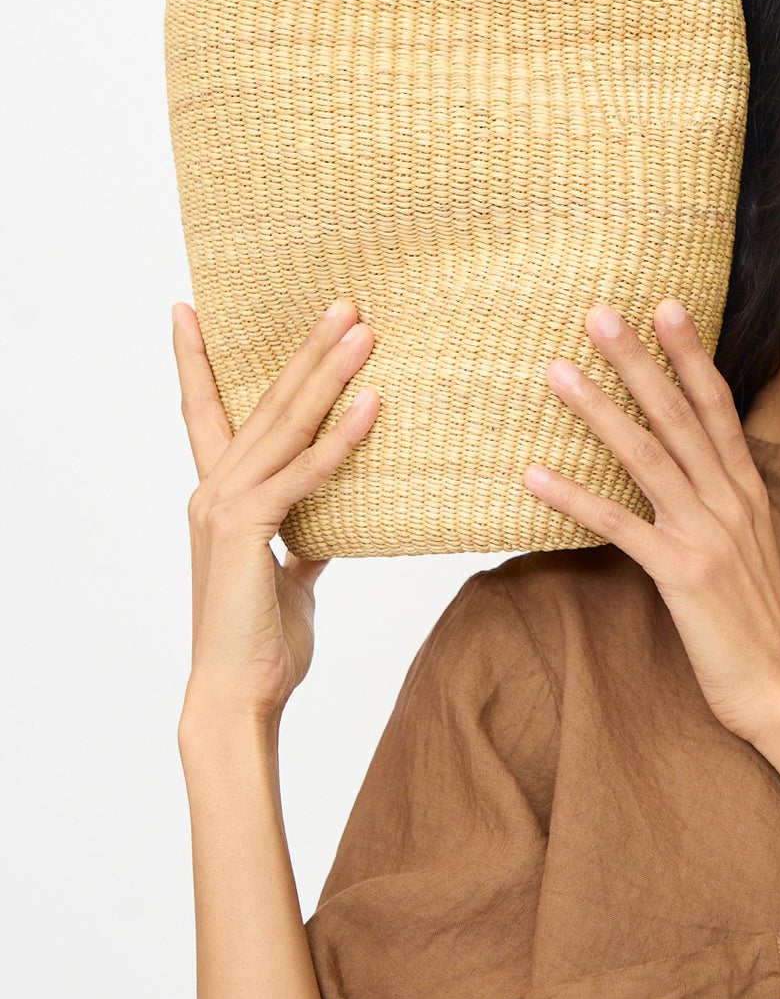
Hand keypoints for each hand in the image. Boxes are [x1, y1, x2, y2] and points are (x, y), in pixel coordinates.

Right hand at [173, 296, 380, 728]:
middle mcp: (212, 490)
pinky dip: (341, 439)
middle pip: (263, 403)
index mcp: (219, 497)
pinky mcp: (245, 529)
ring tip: (364, 330)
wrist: (238, 696)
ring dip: (328, 374)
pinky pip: (304, 474)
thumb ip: (305, 539)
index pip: (206, 412)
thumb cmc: (262, 643)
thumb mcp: (291, 578)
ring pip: (284, 425)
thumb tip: (328, 525)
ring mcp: (224, 506)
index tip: (187, 310)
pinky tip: (373, 405)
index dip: (198, 361)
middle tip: (344, 303)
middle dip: (305, 350)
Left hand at [523, 299, 779, 744]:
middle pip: (679, 416)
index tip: (664, 305)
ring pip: (648, 458)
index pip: (716, 406)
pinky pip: (621, 528)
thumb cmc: (756, 624)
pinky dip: (576, 499)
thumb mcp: (745, 551)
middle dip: (639, 360)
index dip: (690, 354)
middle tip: (598, 312)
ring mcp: (708, 536)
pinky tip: (534, 475)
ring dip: (600, 410)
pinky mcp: (683, 575)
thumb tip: (684, 473)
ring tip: (558, 371)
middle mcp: (730, 502)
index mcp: (747, 492)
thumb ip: (718, 506)